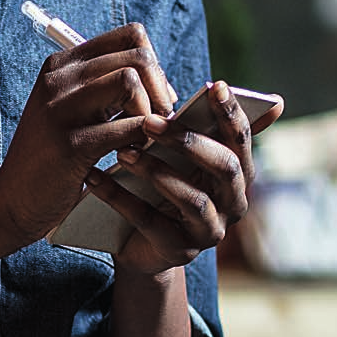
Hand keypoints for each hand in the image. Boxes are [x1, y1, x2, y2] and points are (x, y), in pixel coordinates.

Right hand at [0, 23, 175, 246]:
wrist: (13, 202)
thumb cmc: (51, 159)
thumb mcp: (71, 111)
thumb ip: (104, 90)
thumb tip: (160, 80)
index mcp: (62, 66)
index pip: (131, 36)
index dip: (156, 65)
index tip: (156, 97)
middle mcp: (58, 79)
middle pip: (137, 57)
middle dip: (161, 89)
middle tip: (160, 121)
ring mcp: (60, 109)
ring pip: (131, 81)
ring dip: (152, 113)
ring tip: (146, 138)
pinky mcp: (71, 143)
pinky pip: (128, 127)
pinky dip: (142, 140)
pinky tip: (133, 156)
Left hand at [86, 81, 283, 276]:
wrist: (137, 241)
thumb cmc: (162, 185)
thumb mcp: (178, 155)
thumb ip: (198, 126)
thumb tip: (221, 85)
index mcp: (238, 175)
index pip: (242, 140)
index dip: (232, 114)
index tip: (214, 85)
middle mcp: (233, 204)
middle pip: (224, 168)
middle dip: (188, 142)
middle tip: (150, 122)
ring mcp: (208, 231)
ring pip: (192, 200)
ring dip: (157, 171)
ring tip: (124, 152)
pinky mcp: (178, 251)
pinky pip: (149, 222)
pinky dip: (120, 198)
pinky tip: (95, 178)